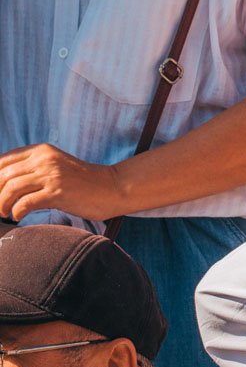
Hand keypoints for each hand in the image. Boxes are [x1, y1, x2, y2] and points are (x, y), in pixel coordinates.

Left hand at [0, 144, 125, 220]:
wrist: (112, 187)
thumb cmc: (82, 182)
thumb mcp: (55, 166)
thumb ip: (32, 168)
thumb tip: (2, 182)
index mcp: (41, 150)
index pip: (2, 161)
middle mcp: (45, 159)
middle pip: (3, 175)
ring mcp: (52, 175)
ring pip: (11, 189)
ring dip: (2, 205)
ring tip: (5, 213)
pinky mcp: (58, 192)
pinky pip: (25, 203)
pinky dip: (17, 212)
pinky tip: (19, 216)